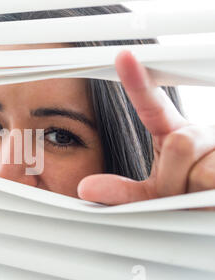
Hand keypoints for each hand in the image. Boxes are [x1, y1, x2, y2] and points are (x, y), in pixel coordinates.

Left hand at [77, 50, 214, 208]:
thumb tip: (84, 188)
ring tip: (197, 198)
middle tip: (180, 194)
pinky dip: (207, 197)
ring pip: (200, 163)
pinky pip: (214, 177)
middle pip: (180, 144)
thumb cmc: (180, 201)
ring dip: (193, 192)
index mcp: (170, 135)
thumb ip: (120, 191)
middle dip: (175, 180)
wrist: (214, 214)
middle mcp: (197, 134)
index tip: (123, 57)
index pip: (151, 105)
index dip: (137, 82)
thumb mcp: (149, 196)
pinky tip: (208, 198)